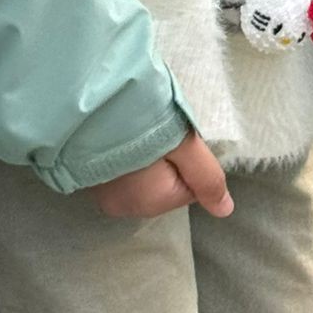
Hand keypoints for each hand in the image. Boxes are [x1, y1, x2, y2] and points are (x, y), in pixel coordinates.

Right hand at [92, 131, 232, 219]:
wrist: (86, 102)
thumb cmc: (140, 121)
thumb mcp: (183, 145)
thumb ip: (206, 178)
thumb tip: (226, 211)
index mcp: (149, 204)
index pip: (190, 186)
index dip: (189, 157)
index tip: (175, 135)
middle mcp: (123, 207)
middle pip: (167, 183)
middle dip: (167, 156)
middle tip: (154, 129)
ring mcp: (103, 194)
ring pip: (145, 175)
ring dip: (146, 153)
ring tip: (136, 127)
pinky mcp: (90, 177)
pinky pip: (122, 169)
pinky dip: (126, 152)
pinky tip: (120, 132)